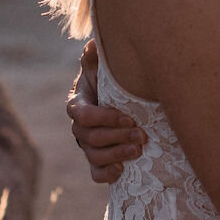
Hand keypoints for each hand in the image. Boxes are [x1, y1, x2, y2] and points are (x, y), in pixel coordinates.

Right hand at [67, 39, 145, 183]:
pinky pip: (96, 173)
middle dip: (116, 137)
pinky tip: (122, 170)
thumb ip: (95, 57)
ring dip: (117, 154)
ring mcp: (88, 146)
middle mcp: (80, 128)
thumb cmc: (111, 82)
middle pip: (90, 138)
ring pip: (94, 156)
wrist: (120, 102)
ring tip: (139, 150)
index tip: (127, 117)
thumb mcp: (102, 67)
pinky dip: (107, 174)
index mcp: (78, 103)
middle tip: (141, 134)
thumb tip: (92, 45)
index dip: (103, 118)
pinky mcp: (98, 161)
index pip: (82, 115)